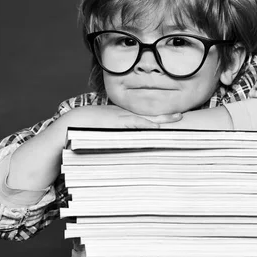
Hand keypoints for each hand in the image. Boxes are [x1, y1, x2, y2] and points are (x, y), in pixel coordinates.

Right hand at [64, 105, 182, 128]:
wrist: (75, 121)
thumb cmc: (91, 127)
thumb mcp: (108, 129)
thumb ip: (120, 133)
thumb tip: (131, 143)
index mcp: (125, 115)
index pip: (146, 115)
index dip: (160, 116)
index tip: (174, 117)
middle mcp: (126, 114)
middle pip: (151, 114)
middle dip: (166, 115)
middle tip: (182, 115)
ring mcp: (122, 117)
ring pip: (146, 117)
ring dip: (161, 118)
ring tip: (176, 118)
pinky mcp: (117, 121)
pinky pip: (134, 122)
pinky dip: (145, 124)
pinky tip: (155, 126)